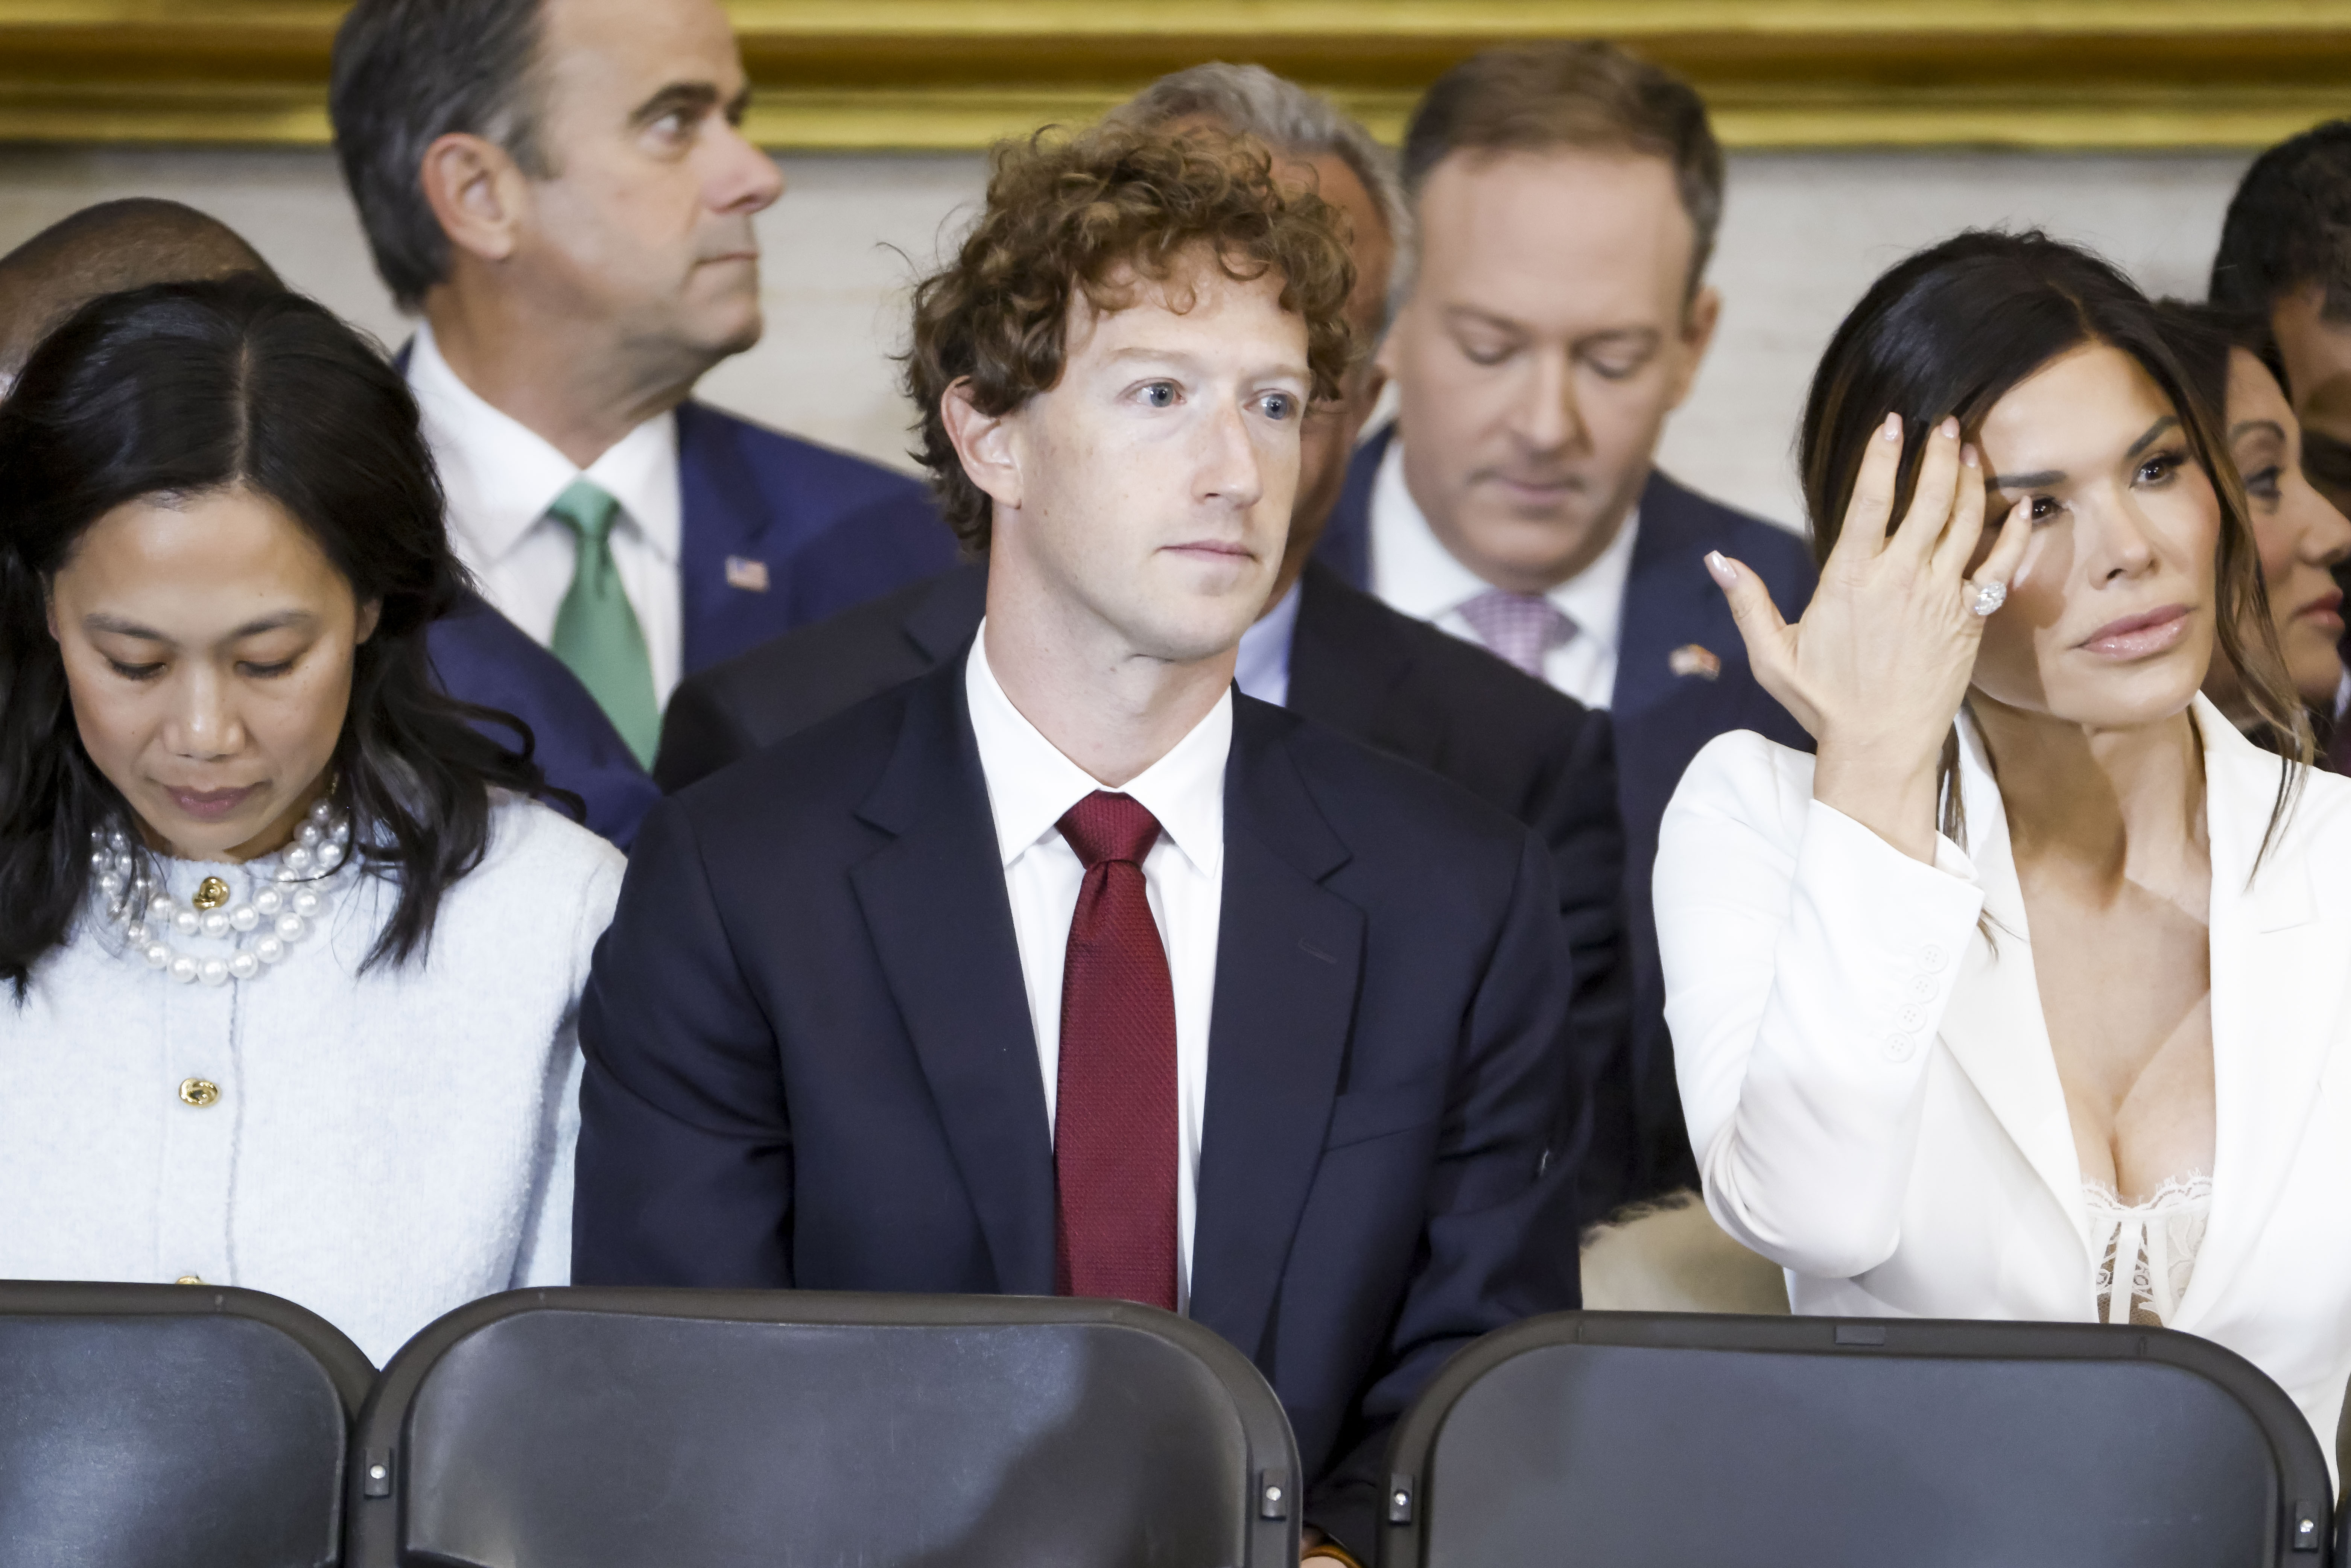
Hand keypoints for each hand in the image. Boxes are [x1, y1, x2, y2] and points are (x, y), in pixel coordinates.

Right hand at [1707, 412, 2029, 861]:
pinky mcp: (1969, 617)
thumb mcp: (1771, 655)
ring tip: (1971, 449)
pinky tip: (2019, 505)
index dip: (1881, 458)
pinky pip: (2000, 564)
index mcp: (1850, 580)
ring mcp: (1941, 596)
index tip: (1891, 425)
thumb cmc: (1824, 702)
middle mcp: (1901, 579)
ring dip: (1971, 480)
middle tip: (1944, 423)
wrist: (1881, 747)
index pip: (1869, 502)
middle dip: (1937, 454)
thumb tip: (1715, 558)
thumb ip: (1747, 602)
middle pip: (1928, 499)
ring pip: (1965, 521)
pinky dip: (2012, 531)